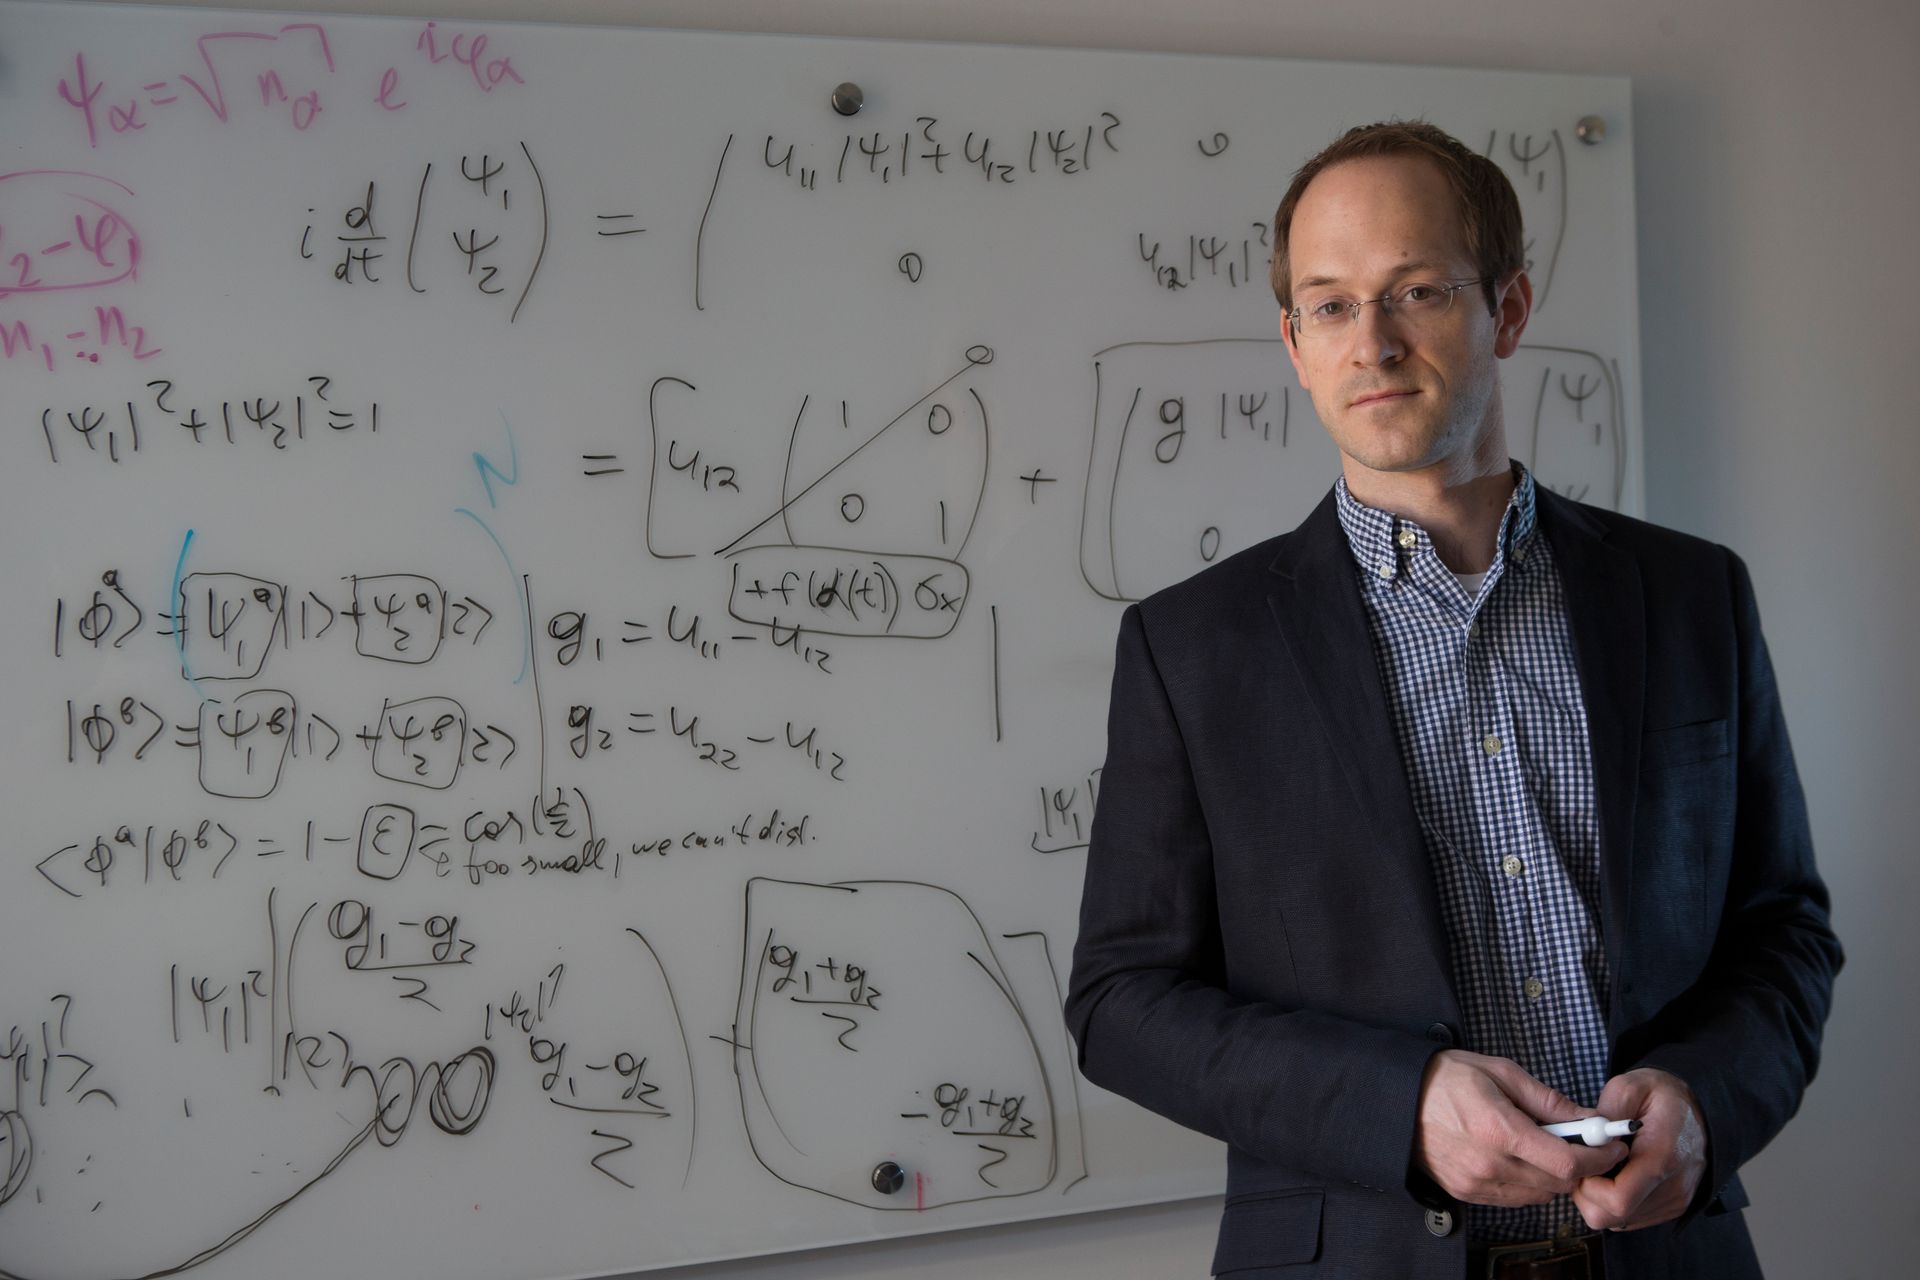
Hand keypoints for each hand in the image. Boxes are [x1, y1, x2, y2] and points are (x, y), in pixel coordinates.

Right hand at [1414, 1050, 1627, 1207]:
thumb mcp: (1500, 1072)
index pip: (1566, 1162)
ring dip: (1553, 1176)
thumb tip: (1588, 1120)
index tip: (1612, 1145)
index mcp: (1498, 1130)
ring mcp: (1476, 1183)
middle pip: (1558, 1183)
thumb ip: (1548, 1100)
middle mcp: (1488, 1164)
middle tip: (1581, 1142)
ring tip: (1545, 1147)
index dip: (1598, 1157)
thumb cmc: (1447, 1078)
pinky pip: (1515, 1198)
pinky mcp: (1467, 1194)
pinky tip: (1519, 1158)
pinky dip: (1529, 1183)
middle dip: (1579, 1165)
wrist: (1396, 1100)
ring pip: (1539, 1195)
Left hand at [1572, 1068, 1706, 1230]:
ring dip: (1600, 1197)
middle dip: (1587, 1193)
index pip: (1617, 1199)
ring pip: (1618, 1221)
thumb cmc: (1662, 1095)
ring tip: (1606, 1164)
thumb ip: (1605, 1114)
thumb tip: (1583, 1139)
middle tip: (1588, 1163)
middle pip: (1613, 1216)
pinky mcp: (1672, 1208)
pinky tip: (1619, 1173)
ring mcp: (1675, 1202)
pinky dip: (1614, 1201)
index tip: (1584, 1160)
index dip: (1588, 1185)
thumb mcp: (1630, 1087)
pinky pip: (1630, 1218)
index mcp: (1661, 1158)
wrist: (1699, 1110)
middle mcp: (1673, 1189)